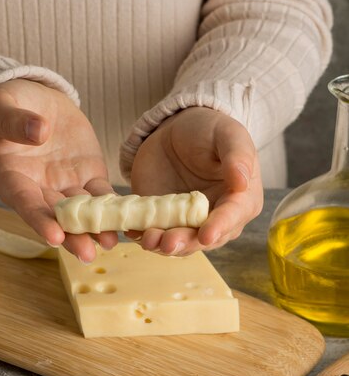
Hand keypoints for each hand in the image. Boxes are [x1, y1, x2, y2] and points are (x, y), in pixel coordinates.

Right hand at [0, 79, 117, 261]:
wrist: (34, 100)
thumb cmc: (6, 104)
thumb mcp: (0, 107)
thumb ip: (14, 122)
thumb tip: (39, 132)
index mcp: (10, 177)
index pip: (25, 202)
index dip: (39, 220)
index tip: (54, 237)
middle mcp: (38, 189)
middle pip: (56, 217)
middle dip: (71, 236)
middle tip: (87, 254)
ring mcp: (65, 185)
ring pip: (82, 212)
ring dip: (95, 228)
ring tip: (109, 243)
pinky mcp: (88, 176)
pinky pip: (102, 194)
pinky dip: (114, 207)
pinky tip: (127, 219)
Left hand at [128, 107, 262, 254]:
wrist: (176, 132)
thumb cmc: (210, 131)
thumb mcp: (228, 135)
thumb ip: (238, 156)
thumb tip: (242, 182)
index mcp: (241, 200)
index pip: (232, 217)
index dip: (219, 227)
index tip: (206, 235)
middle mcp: (218, 219)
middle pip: (204, 238)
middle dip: (186, 243)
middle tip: (168, 243)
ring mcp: (189, 223)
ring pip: (179, 242)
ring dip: (163, 245)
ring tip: (148, 240)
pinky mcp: (164, 222)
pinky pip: (155, 235)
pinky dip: (144, 236)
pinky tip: (133, 232)